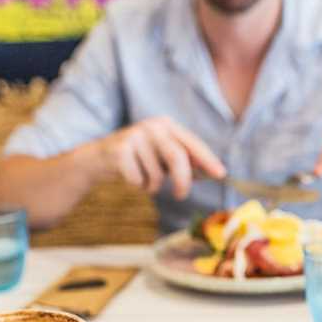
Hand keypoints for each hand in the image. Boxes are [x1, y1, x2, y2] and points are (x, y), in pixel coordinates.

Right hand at [99, 117, 225, 199]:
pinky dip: (138, 186)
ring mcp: (134, 136)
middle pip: (177, 157)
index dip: (207, 160)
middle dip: (182, 181)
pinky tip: (130, 177)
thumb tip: (213, 173)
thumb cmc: (140, 159)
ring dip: (153, 186)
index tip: (221, 174)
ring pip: (156, 174)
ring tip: (145, 180)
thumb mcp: (164, 158)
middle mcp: (152, 126)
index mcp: (168, 125)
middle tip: (181, 196)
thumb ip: (187, 162)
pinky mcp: (119, 150)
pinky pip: (138, 180)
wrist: (100, 158)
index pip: (193, 143)